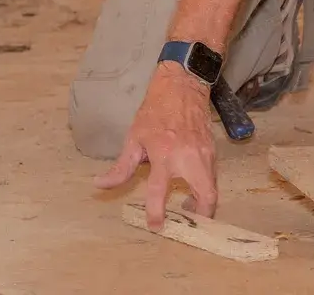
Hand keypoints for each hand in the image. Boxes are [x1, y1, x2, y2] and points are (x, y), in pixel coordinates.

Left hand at [93, 62, 218, 228]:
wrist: (182, 87)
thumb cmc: (155, 111)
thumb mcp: (134, 138)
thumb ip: (121, 167)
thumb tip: (100, 185)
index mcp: (164, 154)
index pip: (159, 190)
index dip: (156, 211)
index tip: (155, 225)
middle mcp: (189, 157)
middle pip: (206, 195)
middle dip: (200, 215)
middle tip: (187, 219)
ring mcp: (205, 154)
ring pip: (212, 187)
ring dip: (203, 201)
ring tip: (189, 205)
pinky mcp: (213, 151)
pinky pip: (212, 175)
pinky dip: (205, 185)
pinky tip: (192, 184)